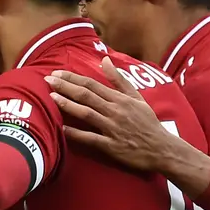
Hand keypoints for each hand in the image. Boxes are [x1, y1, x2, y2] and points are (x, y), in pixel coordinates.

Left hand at [45, 59, 181, 171]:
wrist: (162, 149)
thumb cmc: (147, 123)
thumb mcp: (137, 97)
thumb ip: (119, 79)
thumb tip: (104, 60)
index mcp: (120, 99)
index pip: (92, 84)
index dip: (73, 78)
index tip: (57, 73)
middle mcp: (115, 111)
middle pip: (86, 95)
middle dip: (66, 87)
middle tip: (47, 80)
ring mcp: (113, 128)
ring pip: (87, 113)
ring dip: (69, 105)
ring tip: (52, 98)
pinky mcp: (112, 146)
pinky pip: (91, 138)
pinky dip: (76, 134)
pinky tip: (62, 129)